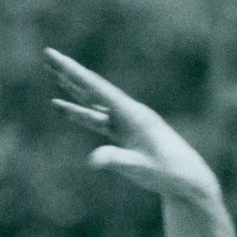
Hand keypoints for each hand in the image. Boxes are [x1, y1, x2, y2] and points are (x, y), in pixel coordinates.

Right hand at [45, 48, 219, 199]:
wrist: (188, 181)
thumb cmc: (169, 174)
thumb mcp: (142, 169)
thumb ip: (118, 160)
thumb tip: (93, 160)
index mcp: (133, 115)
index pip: (98, 90)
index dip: (75, 73)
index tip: (56, 58)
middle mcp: (129, 114)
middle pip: (93, 90)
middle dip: (70, 73)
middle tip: (48, 55)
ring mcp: (126, 124)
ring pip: (94, 103)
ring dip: (74, 90)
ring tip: (54, 74)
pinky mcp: (125, 136)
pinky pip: (98, 121)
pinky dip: (80, 113)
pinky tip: (65, 108)